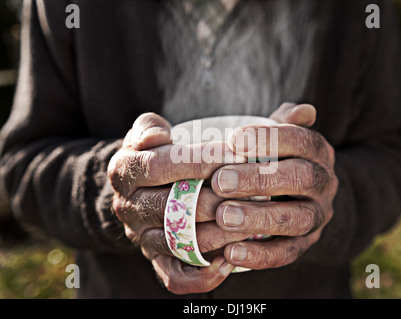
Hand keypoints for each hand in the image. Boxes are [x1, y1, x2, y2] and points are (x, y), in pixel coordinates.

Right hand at [107, 113, 247, 293]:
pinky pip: (176, 277)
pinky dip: (203, 275)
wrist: (139, 190)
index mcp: (123, 172)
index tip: (235, 153)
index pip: (159, 165)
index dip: (198, 159)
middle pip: (173, 205)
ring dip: (220, 232)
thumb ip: (150, 126)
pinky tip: (229, 262)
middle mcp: (128, 208)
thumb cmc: (154, 155)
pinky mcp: (157, 260)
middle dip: (217, 195)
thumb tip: (159, 134)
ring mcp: (142, 237)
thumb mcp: (146, 132)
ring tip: (255, 218)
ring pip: (180, 242)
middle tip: (254, 186)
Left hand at [211, 103, 337, 269]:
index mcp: (317, 153)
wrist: (302, 195)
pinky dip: (260, 255)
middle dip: (259, 179)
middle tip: (220, 181)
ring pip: (296, 219)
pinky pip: (288, 253)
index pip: (302, 141)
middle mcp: (324, 183)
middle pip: (301, 178)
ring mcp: (317, 216)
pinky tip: (230, 253)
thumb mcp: (282, 137)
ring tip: (223, 216)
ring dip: (258, 218)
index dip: (269, 139)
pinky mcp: (306, 245)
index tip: (234, 141)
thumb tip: (303, 110)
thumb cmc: (279, 159)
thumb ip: (285, 123)